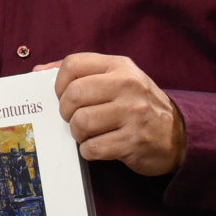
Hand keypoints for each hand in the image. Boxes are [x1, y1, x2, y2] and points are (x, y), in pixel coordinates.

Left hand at [38, 53, 185, 175]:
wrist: (178, 135)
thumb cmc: (138, 106)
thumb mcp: (117, 79)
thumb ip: (81, 73)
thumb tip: (38, 71)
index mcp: (120, 66)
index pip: (72, 64)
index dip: (58, 83)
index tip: (64, 96)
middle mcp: (128, 86)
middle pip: (72, 95)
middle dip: (66, 112)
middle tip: (75, 119)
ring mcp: (133, 113)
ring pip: (80, 122)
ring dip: (77, 134)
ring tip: (89, 134)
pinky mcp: (134, 141)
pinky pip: (92, 148)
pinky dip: (89, 151)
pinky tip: (100, 147)